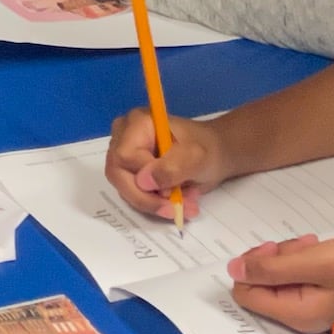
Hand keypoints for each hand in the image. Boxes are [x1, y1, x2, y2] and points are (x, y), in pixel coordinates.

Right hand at [104, 107, 232, 221]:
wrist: (215, 153)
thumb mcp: (196, 157)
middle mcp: (123, 136)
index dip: (144, 179)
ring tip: (186, 204)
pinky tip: (179, 200)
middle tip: (176, 210)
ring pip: (126, 189)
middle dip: (149, 198)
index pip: (125, 157)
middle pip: (119, 175)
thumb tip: (143, 182)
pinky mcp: (130, 171)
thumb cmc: (207, 148)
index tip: (172, 193)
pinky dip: (156, 203)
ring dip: (156, 203)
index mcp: (137, 123)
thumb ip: (171, 168)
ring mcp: (125, 154)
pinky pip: (134, 194)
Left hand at [226, 234, 333, 333]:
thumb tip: (233, 270)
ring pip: (279, 275)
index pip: (246, 294)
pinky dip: (302, 257)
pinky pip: (298, 274)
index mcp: (295, 314)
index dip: (251, 267)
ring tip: (312, 244)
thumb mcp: (313, 262)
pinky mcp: (325, 292)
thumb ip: (271, 268)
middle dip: (272, 259)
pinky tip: (318, 247)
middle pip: (262, 284)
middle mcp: (301, 316)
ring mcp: (314, 305)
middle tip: (298, 245)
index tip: (273, 249)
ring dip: (289, 254)